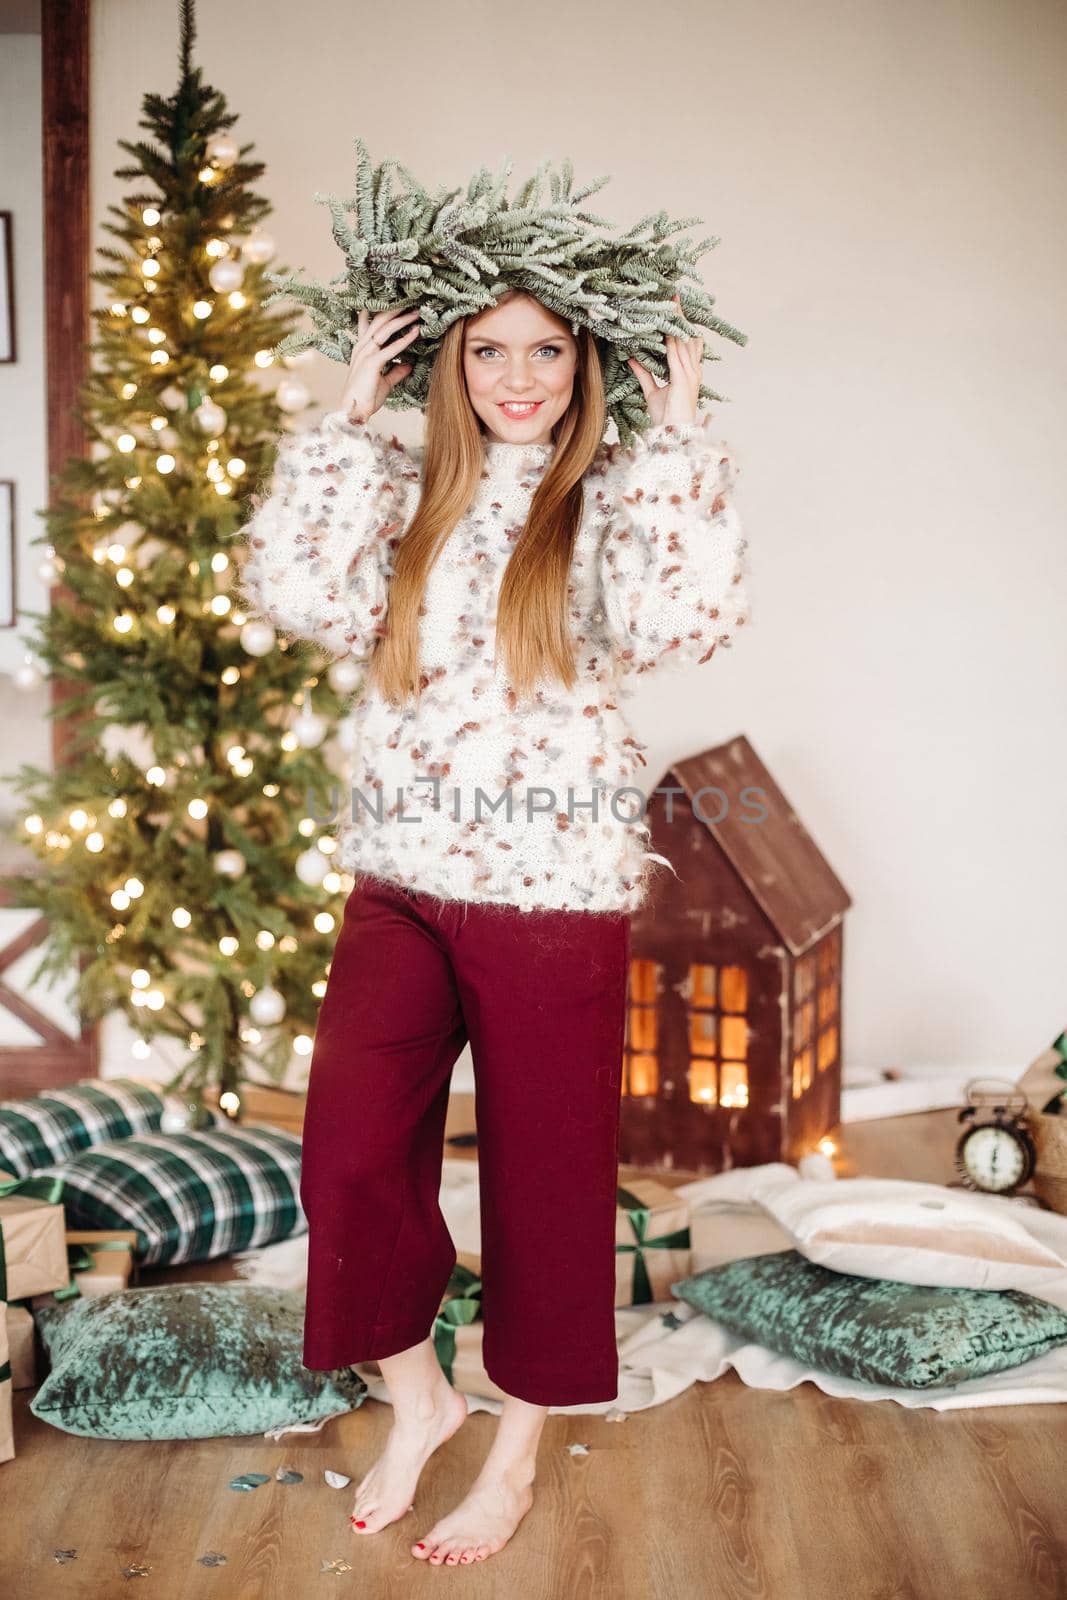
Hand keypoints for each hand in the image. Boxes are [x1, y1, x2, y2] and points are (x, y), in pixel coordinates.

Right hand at [340, 306, 420, 422]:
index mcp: (362, 350)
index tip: (389, 301)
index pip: (368, 325)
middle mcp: (362, 348)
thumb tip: (408, 365)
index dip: (377, 312)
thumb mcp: (385, 382)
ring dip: (402, 320)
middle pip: (379, 321)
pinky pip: (391, 348)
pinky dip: (405, 339)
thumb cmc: (366, 398)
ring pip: (385, 330)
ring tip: (417, 312)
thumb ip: (396, 372)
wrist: (354, 411)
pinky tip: (416, 332)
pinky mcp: (372, 363)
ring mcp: (366, 354)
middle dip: (395, 310)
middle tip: (411, 302)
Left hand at [626, 295, 702, 425]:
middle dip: (680, 316)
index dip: (681, 325)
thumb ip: (644, 375)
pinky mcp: (683, 379)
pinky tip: (666, 325)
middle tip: (674, 295)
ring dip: (677, 321)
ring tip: (672, 302)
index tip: (675, 308)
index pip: (686, 343)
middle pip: (687, 336)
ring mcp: (690, 373)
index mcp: (689, 372)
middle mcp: (693, 369)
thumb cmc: (666, 417)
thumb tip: (632, 359)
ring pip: (683, 341)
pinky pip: (676, 354)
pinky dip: (671, 339)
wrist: (673, 434)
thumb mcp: (652, 392)